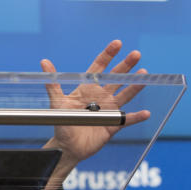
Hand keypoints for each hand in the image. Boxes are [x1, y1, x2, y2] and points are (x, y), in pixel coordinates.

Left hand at [41, 39, 150, 168]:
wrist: (67, 146)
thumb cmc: (61, 122)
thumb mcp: (56, 101)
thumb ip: (52, 83)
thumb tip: (44, 62)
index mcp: (87, 88)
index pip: (99, 68)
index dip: (108, 55)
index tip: (118, 43)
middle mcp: (101, 96)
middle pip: (116, 78)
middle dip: (125, 66)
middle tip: (136, 54)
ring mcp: (109, 110)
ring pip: (124, 95)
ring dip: (134, 86)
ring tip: (144, 75)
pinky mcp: (113, 125)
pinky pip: (127, 120)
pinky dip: (136, 117)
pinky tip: (146, 113)